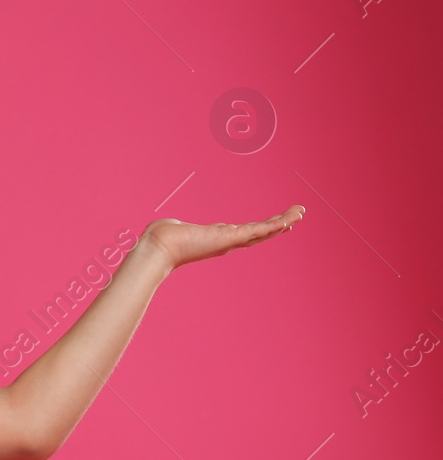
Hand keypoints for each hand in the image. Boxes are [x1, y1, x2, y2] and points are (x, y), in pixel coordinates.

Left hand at [140, 205, 304, 271]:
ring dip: (283, 222)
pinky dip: (277, 224)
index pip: (243, 233)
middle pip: (258, 233)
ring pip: (263, 231)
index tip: (272, 224)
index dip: (259, 230)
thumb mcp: (174, 229)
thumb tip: (170, 226)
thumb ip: (178, 228)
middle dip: (277, 225)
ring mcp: (231, 241)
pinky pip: (260, 230)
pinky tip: (291, 218)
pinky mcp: (232, 237)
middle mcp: (226, 242)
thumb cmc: (160, 238)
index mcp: (215, 239)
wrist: (159, 246)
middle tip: (295, 218)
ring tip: (300, 213)